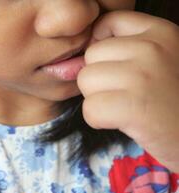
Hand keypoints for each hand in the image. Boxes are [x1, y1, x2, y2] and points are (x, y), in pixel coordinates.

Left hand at [77, 10, 178, 172]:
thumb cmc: (174, 100)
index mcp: (160, 33)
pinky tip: (122, 122)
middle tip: (123, 93)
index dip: (100, 47)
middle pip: (90, 57)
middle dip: (98, 79)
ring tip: (124, 107)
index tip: (111, 66)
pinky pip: (90, 108)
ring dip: (98, 99)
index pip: (107, 23)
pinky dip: (99, 120)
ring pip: (86, 81)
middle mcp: (151, 49)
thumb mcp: (160, 61)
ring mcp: (141, 76)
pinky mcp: (133, 106)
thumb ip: (122, 52)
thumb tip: (72, 63)